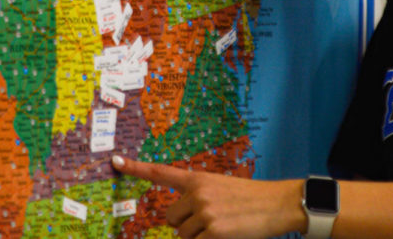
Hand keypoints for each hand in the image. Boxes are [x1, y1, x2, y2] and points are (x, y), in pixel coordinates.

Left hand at [112, 155, 305, 238]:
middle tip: (210, 220)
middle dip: (185, 225)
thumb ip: (198, 197)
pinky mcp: (214, 232)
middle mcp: (197, 193)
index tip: (115, 161)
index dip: (135, 168)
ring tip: (222, 226)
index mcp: (198, 178)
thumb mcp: (220, 188)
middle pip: (170, 218)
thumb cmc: (250, 198)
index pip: (161, 172)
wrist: (278, 203)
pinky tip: (226, 236)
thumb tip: (178, 221)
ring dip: (199, 237)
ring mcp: (205, 213)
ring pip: (183, 236)